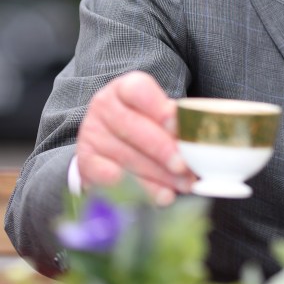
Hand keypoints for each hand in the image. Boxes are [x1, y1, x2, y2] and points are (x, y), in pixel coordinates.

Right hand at [76, 71, 194, 203]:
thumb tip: (198, 140)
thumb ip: (175, 123)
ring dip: (158, 175)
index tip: (177, 126)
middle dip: (163, 149)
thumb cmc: (143, 123)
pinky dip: (137, 188)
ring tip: (183, 186)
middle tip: (184, 166)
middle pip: (133, 126)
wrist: (106, 140)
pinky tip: (160, 195)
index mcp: (124, 88)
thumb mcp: (158, 114)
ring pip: (126, 156)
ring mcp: (91, 133)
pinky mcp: (85, 160)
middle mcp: (104, 106)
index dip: (158, 108)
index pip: (138, 91)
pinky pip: (110, 178)